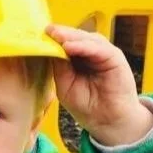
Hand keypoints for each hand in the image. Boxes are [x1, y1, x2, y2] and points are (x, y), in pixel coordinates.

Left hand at [47, 24, 152, 145]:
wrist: (107, 121)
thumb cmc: (87, 106)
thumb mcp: (65, 86)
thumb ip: (59, 68)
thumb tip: (49, 49)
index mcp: (79, 59)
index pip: (66, 43)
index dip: (53, 39)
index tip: (38, 35)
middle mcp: (92, 53)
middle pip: (75, 38)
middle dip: (60, 34)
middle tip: (46, 30)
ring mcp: (103, 54)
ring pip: (86, 39)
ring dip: (70, 36)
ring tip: (55, 35)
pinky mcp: (114, 58)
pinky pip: (98, 48)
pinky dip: (83, 46)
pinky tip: (70, 47)